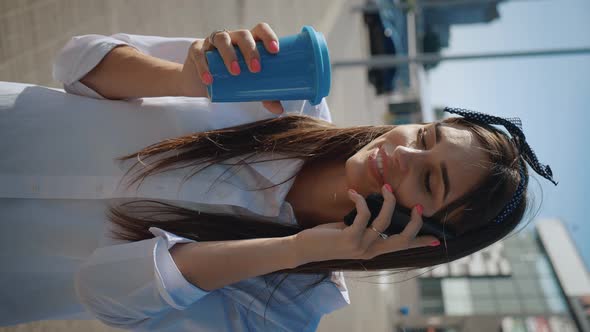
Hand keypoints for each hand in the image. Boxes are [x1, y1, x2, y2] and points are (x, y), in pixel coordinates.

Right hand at [180, 22, 284, 114]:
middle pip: (243, 35)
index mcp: (248, 42)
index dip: (268, 36)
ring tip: (235, 72)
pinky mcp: (196, 50)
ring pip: (222, 39)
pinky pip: (199, 53)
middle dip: (250, 50)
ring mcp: (213, 42)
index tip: (275, 50)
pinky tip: (209, 80)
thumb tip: (279, 109)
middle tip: (256, 69)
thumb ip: (264, 96)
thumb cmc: (229, 80)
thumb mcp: (247, 86)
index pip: (260, 30)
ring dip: (230, 55)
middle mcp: (232, 38)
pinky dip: (203, 66)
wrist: (199, 82)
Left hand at [293, 185, 439, 264]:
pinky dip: (361, 200)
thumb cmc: (326, 238)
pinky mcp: (349, 238)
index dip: (419, 242)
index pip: (402, 247)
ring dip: (388, 201)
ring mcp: (361, 246)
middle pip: (402, 240)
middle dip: (414, 223)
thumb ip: (364, 225)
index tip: (437, 240)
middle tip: (417, 206)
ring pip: (385, 222)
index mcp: (373, 250)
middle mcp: (370, 251)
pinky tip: (353, 192)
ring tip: (386, 187)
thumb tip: (374, 209)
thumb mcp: (350, 231)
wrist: (304, 249)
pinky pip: (364, 214)